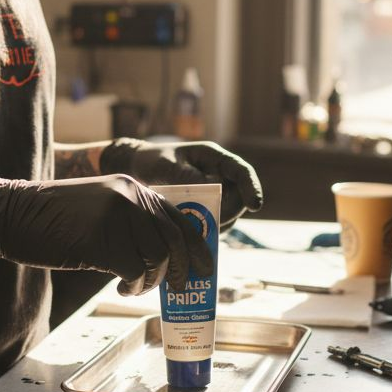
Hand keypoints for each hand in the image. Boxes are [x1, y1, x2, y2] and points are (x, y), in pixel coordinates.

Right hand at [0, 173, 213, 295]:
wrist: (13, 214)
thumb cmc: (53, 219)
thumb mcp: (99, 209)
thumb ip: (129, 221)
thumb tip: (161, 256)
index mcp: (132, 187)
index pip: (178, 216)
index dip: (196, 245)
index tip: (205, 266)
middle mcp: (130, 197)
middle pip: (174, 238)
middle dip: (183, 269)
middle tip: (180, 289)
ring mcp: (116, 216)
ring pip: (157, 257)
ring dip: (151, 281)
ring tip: (135, 287)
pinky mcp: (101, 240)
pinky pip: (135, 271)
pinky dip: (133, 286)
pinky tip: (120, 287)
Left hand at [99, 139, 263, 229]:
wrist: (136, 169)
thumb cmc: (153, 161)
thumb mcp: (167, 166)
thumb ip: (187, 177)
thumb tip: (210, 191)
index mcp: (214, 158)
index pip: (241, 171)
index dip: (252, 188)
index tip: (255, 206)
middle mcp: (218, 176)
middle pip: (238, 198)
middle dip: (229, 211)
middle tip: (210, 220)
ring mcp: (214, 193)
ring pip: (228, 213)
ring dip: (217, 222)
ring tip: (194, 225)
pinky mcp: (205, 208)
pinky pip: (215, 222)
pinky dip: (208, 229)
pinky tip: (191, 233)